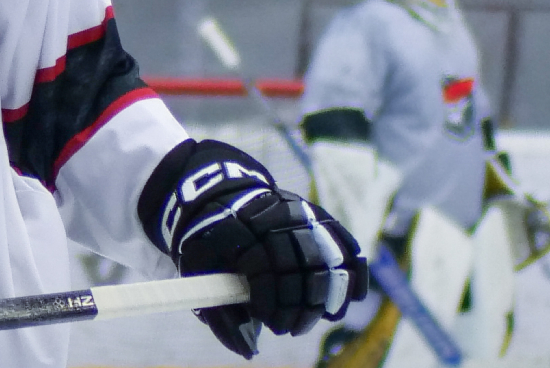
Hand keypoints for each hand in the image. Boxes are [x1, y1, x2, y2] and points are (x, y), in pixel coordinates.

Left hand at [142, 140, 368, 359]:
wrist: (224, 197)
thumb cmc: (210, 244)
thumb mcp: (198, 272)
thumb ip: (219, 313)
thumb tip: (247, 352)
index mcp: (236, 228)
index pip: (261, 269)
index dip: (267, 300)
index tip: (264, 317)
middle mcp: (272, 216)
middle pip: (296, 268)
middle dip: (295, 307)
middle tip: (286, 328)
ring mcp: (299, 213)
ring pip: (324, 260)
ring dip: (320, 299)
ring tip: (306, 321)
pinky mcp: (318, 215)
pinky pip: (345, 245)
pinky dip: (351, 276)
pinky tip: (344, 302)